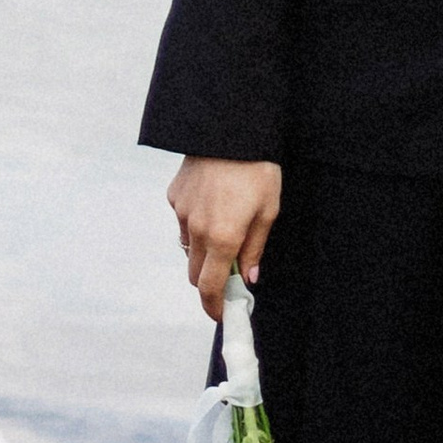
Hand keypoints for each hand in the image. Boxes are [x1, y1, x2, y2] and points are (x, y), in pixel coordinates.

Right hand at [167, 155, 282, 315]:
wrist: (230, 127)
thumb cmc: (257, 168)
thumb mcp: (268, 210)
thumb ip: (255, 247)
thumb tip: (248, 276)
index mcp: (222, 237)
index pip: (210, 287)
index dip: (213, 307)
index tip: (220, 315)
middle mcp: (196, 230)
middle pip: (195, 273)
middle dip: (209, 281)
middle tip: (228, 274)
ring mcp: (181, 212)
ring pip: (188, 247)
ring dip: (203, 251)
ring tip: (225, 228)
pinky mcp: (174, 196)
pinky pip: (182, 220)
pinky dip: (195, 223)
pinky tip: (213, 203)